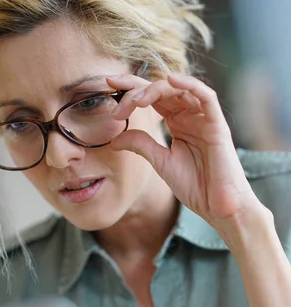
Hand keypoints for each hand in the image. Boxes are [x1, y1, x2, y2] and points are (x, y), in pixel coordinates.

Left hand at [107, 73, 260, 229]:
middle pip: (162, 89)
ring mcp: (204, 118)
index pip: (152, 98)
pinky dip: (189, 85)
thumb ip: (141, 145)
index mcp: (178, 123)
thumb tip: (114, 139)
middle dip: (136, 87)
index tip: (108, 86)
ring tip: (134, 100)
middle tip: (113, 88)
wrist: (218, 206)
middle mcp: (190, 115)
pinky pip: (206, 96)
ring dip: (155, 90)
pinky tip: (170, 80)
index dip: (131, 90)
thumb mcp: (161, 162)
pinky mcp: (217, 124)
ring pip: (179, 89)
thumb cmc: (195, 185)